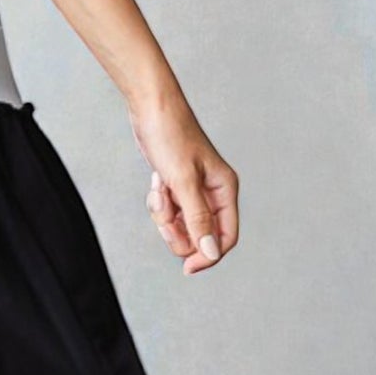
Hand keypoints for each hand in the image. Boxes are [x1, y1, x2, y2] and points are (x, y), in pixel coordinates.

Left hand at [129, 93, 238, 275]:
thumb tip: (211, 252)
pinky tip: (156, 182)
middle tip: (165, 210)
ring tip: (160, 190)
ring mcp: (193, 190)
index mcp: (225, 190)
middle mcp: (213, 192)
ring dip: (165, 215)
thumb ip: (198, 218)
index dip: (208, 256)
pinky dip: (159, 203)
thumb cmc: (170, 135)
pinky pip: (169, 210)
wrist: (149, 106)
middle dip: (178, 230)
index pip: (226, 238)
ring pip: (181, 224)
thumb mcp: (182, 181)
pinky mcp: (176, 185)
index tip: (187, 268)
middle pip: (200, 236)